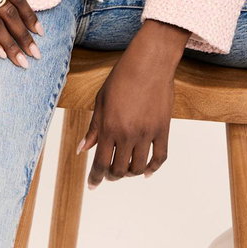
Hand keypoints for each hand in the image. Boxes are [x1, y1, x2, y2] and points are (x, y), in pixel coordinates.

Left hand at [76, 22, 187, 186]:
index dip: (95, 178)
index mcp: (109, 127)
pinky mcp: (163, 129)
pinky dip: (153, 168)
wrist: (149, 62)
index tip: (93, 185)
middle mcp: (128, 134)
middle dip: (112, 175)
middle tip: (110, 173)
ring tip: (126, 169)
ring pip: (139, 167)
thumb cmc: (122, 77)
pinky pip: (159, 157)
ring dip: (130, 173)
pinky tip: (147, 171)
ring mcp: (147, 133)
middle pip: (119, 169)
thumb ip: (94, 128)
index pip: (101, 163)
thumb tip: (83, 149)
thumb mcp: (101, 101)